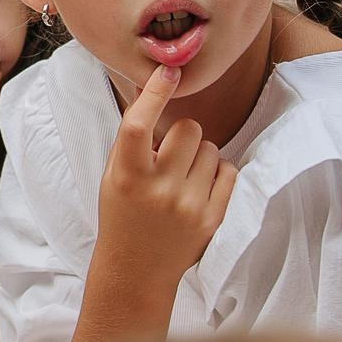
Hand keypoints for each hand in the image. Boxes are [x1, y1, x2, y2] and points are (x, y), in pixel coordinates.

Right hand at [94, 64, 234, 289]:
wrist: (136, 270)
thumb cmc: (122, 214)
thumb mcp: (113, 176)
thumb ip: (132, 139)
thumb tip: (153, 90)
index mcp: (127, 175)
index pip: (140, 125)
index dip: (155, 93)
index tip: (168, 71)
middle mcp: (158, 189)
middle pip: (188, 129)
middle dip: (180, 134)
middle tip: (169, 154)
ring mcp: (188, 205)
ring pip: (210, 148)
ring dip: (198, 155)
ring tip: (181, 178)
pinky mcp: (212, 218)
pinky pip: (228, 171)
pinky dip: (216, 173)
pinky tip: (198, 188)